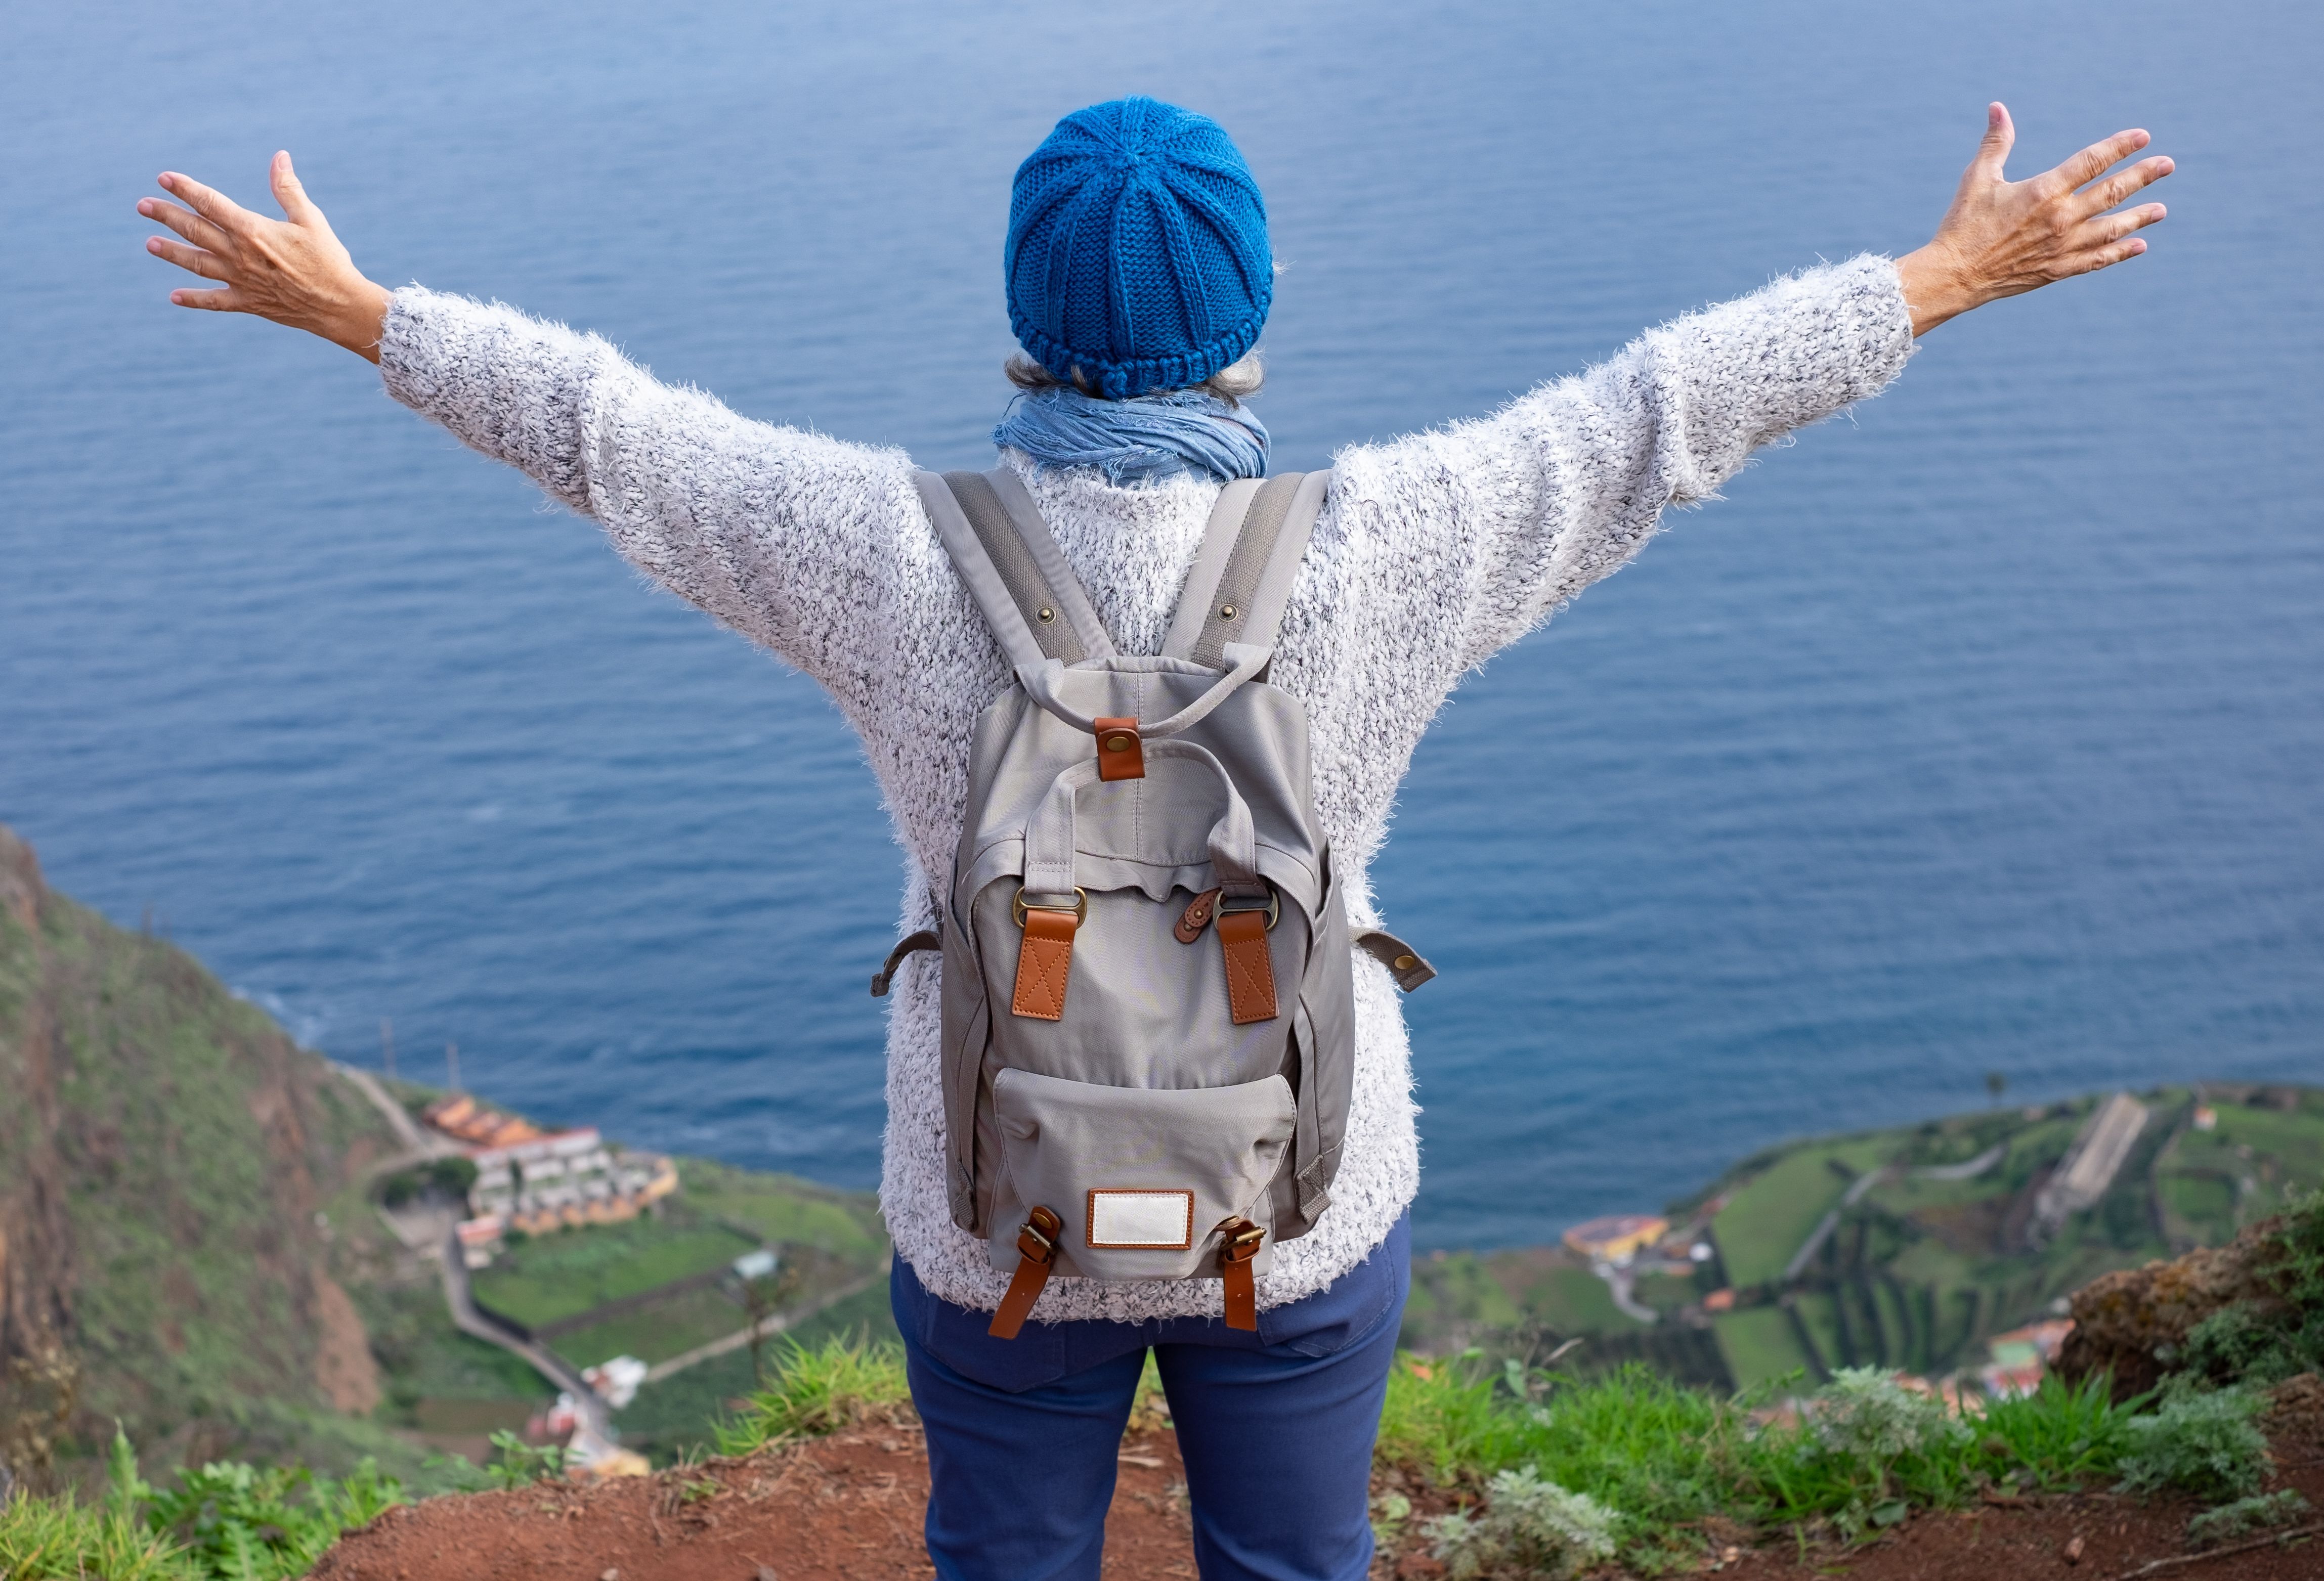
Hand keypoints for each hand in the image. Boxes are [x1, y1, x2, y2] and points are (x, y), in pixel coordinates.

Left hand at [139, 152, 391, 362]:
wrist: (340, 306)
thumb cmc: (329, 261)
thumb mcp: (311, 220)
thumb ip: (288, 189)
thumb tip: (279, 157)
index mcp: (253, 230)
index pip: (210, 204)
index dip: (186, 189)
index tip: (165, 178)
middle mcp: (240, 255)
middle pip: (195, 230)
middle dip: (167, 216)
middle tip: (143, 205)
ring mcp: (241, 281)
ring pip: (197, 263)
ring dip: (172, 253)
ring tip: (150, 243)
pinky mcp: (249, 302)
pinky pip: (215, 301)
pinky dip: (194, 299)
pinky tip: (174, 297)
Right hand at [1895, 104, 2172, 335]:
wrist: (1953, 275)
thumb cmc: (1962, 224)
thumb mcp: (1978, 178)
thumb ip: (1996, 142)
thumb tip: (1997, 107)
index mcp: (2043, 191)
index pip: (2092, 162)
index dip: (2120, 147)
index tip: (2143, 137)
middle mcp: (2059, 218)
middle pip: (2112, 192)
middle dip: (2143, 176)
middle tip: (2168, 165)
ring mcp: (2061, 246)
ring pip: (2111, 228)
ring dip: (2139, 217)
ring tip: (2160, 210)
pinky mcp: (2056, 269)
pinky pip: (2096, 260)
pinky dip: (2119, 253)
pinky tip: (2138, 245)